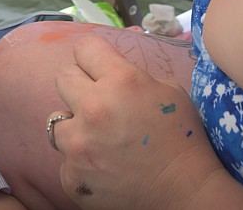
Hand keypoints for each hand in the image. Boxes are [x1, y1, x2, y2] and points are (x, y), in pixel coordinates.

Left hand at [53, 36, 219, 209]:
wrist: (185, 193)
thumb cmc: (182, 139)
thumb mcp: (168, 90)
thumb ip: (132, 74)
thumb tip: (109, 65)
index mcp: (120, 80)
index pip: (84, 49)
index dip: (93, 58)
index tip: (98, 67)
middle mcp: (93, 107)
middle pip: (63, 78)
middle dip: (80, 86)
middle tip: (98, 101)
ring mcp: (78, 145)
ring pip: (56, 120)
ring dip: (75, 125)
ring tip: (99, 138)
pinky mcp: (72, 176)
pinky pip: (65, 159)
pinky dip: (80, 161)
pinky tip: (103, 165)